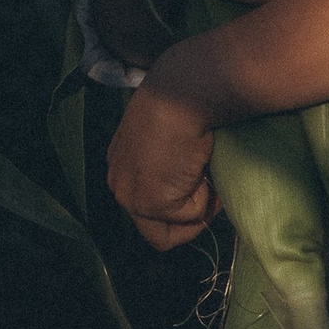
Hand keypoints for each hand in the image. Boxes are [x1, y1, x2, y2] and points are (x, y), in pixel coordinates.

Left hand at [107, 72, 218, 251]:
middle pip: (152, 228)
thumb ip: (171, 162)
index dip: (177, 202)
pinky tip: (202, 170)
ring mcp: (131, 196)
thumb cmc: (184, 102)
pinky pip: (190, 217)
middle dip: (186, 218)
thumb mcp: (170, 134)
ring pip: (167, 234)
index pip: (144, 203)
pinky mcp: (151, 204)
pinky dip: (205, 199)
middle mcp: (118, 182)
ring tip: (207, 179)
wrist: (185, 94)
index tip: (200, 185)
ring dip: (196, 212)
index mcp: (120, 162)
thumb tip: (197, 181)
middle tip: (210, 192)